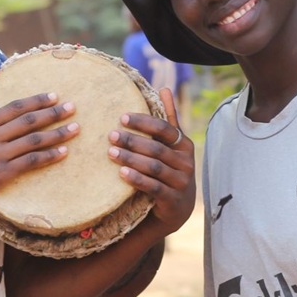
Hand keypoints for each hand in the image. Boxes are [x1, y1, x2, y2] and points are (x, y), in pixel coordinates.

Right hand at [0, 93, 78, 214]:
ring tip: (76, 129)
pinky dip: (49, 156)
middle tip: (73, 107)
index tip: (53, 96)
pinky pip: (31, 162)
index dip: (35, 101)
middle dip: (53, 113)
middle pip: (28, 121)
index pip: (13, 108)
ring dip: (58, 133)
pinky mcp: (2, 174)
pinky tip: (63, 153)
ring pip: (34, 141)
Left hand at [108, 87, 196, 234]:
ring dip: (131, 159)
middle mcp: (186, 163)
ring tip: (111, 153)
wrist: (177, 209)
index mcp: (184, 145)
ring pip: (154, 167)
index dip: (144, 122)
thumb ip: (168, 120)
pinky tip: (122, 173)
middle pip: (156, 148)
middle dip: (132, 141)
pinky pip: (154, 187)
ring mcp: (181, 182)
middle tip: (110, 136)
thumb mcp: (171, 146)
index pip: (164, 129)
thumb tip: (164, 87)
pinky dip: (137, 179)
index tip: (121, 118)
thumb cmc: (169, 171)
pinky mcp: (173, 200)